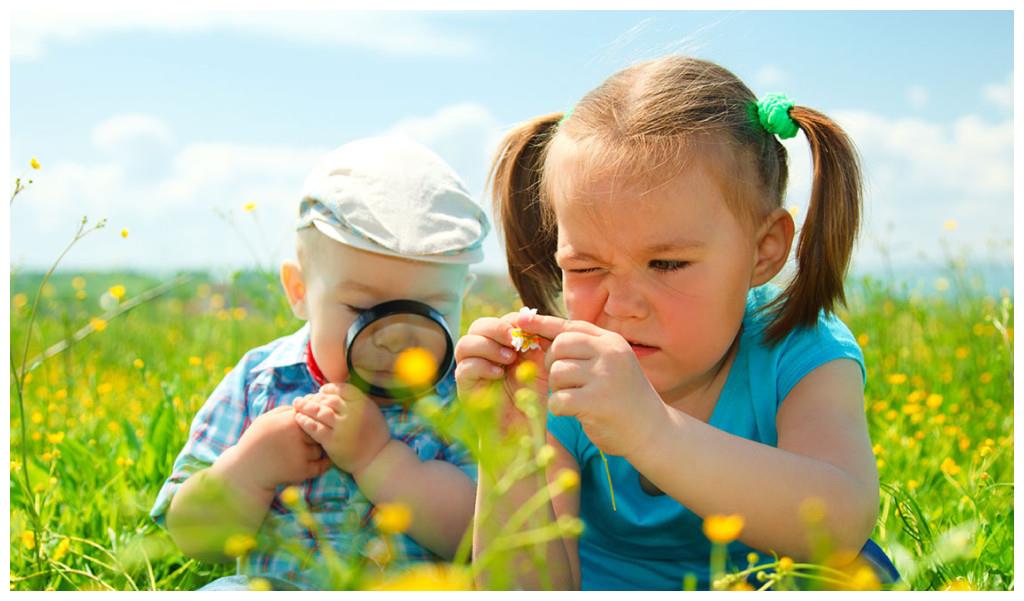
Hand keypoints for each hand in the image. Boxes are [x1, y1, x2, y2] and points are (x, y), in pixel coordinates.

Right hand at [213, 405, 331, 493]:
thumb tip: (307, 405)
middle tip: (306, 439)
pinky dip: (322, 463)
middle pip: (319, 431)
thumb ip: (287, 410)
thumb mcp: (266, 419)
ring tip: (301, 452)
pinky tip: (315, 461)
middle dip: (314, 435)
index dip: (311, 420)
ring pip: (320, 448)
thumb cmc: (256, 441)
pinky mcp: (303, 471)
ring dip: (315, 450)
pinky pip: (322, 465)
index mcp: (289, 421)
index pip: (314, 415)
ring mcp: (301, 454)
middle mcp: (297, 436)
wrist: (246, 471)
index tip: (305, 426)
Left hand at [292, 383, 391, 474]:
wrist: (377, 459)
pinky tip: (299, 419)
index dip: (329, 389)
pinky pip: (315, 428)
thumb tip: (335, 391)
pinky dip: (305, 422)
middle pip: (329, 400)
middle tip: (304, 398)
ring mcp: (343, 427)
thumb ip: (357, 401)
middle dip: (314, 397)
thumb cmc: (373, 435)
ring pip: (320, 412)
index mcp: (363, 404)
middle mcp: (353, 413)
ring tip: (297, 405)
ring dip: (306, 407)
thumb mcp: (372, 412)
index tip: (320, 391)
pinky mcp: (333, 441)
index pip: (342, 390)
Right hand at [454, 312, 550, 431]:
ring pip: (465, 344)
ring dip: (488, 346)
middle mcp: (483, 355)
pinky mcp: (464, 388)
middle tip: (515, 340)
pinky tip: (499, 374)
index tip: (531, 330)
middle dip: (497, 328)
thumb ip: (538, 341)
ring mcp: (471, 370)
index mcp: (501, 346)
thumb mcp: (541, 365)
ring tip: (509, 359)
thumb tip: (531, 317)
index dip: (513, 321)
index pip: (499, 320)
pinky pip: (463, 368)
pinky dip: (482, 366)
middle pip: (478, 326)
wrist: (523, 431)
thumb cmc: (533, 398)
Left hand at [518, 312, 667, 457]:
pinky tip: (575, 413)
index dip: (542, 324)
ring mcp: (605, 376)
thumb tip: (539, 332)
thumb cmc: (623, 398)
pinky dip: (560, 408)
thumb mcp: (610, 365)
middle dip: (553, 365)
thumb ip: (583, 349)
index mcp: (611, 342)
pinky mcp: (597, 401)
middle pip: (559, 347)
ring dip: (558, 389)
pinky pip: (559, 400)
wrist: (653, 432)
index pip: (570, 327)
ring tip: (576, 398)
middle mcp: (609, 353)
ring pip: (557, 373)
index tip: (520, 320)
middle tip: (565, 382)